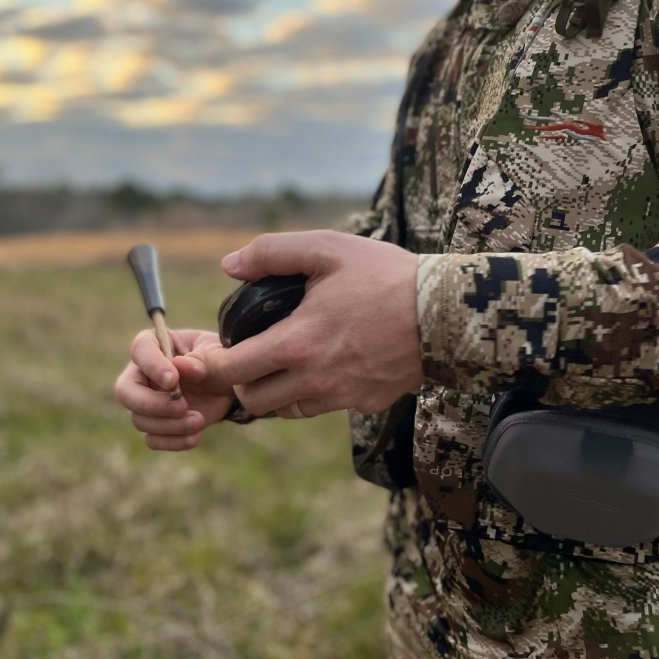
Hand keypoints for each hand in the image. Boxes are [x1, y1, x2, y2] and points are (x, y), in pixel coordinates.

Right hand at [114, 328, 235, 450]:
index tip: (173, 380)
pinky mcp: (155, 425)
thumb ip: (200, 358)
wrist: (228, 386)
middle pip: (125, 391)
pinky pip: (152, 439)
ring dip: (169, 425)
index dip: (152, 366)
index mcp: (155, 344)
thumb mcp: (216, 352)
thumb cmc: (218, 359)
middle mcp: (142, 374)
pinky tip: (194, 437)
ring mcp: (145, 401)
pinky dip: (172, 441)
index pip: (140, 350)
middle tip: (183, 406)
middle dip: (151, 403)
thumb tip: (179, 366)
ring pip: (139, 419)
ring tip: (199, 420)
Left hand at [205, 230, 423, 418]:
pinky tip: (321, 364)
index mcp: (297, 343)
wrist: (445, 313)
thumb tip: (228, 265)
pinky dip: (310, 393)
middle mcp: (314, 379)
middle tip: (244, 356)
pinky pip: (321, 408)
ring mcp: (340, 397)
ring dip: (272, 390)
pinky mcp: (364, 404)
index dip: (213, 363)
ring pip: (284, 410)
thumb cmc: (386, 275)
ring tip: (279, 361)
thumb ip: (272, 252)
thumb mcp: (328, 248)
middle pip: (252, 401)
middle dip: (240, 381)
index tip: (214, 350)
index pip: (231, 371)